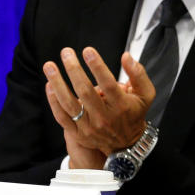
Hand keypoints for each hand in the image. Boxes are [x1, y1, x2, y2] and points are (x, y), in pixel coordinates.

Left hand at [43, 47, 155, 165]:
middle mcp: (105, 118)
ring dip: (57, 83)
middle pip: (85, 91)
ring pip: (69, 104)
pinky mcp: (79, 134)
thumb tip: (126, 56)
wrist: (126, 142)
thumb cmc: (134, 113)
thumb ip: (138, 74)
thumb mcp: (146, 94)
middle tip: (66, 53)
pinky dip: (53, 101)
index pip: (108, 84)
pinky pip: (62, 117)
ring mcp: (90, 127)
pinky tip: (49, 85)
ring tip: (49, 66)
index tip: (88, 51)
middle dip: (73, 70)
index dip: (97, 66)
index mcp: (122, 106)